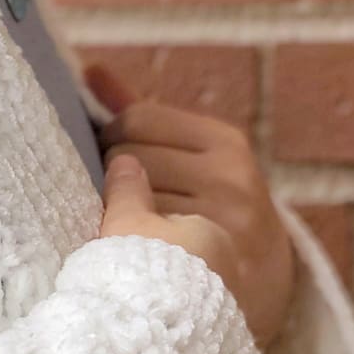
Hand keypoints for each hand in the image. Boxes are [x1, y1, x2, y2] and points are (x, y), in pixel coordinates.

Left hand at [85, 61, 297, 352]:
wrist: (263, 283)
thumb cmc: (212, 207)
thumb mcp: (194, 155)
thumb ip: (143, 116)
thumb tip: (90, 71)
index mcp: (225, 143)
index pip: (138, 119)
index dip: (114, 136)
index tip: (114, 155)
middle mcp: (227, 180)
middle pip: (127, 159)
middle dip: (113, 174)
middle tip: (123, 195)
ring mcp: (215, 224)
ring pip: (125, 199)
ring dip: (114, 209)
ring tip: (132, 223)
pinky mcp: (197, 263)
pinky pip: (131, 238)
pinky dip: (122, 240)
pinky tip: (133, 247)